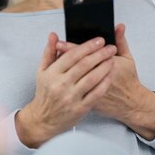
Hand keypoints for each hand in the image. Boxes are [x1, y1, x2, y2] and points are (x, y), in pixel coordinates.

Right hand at [15, 32, 116, 147]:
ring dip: (104, 67)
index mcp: (52, 73)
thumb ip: (49, 52)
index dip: (88, 46)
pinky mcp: (80, 108)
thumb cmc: (45, 92)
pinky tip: (110, 75)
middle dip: (100, 54)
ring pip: (92, 78)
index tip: (99, 40)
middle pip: (84, 65)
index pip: (72, 55)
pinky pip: (96, 94)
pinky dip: (104, 83)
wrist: (44, 119)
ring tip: (112, 59)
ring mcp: (71, 97)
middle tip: (110, 47)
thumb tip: (54, 35)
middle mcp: (61, 85)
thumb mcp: (42, 71)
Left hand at [55, 24, 154, 139]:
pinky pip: (74, 90)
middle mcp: (96, 78)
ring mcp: (90, 91)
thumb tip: (119, 26)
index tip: (59, 43)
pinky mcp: (88, 101)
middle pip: (74, 65)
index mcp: (107, 65)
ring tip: (56, 62)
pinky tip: (64, 78)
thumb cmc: (128, 80)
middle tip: (54, 48)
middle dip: (63, 56)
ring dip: (63, 69)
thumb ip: (121, 41)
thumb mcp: (127, 59)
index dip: (70, 48)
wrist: (130, 104)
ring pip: (72, 78)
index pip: (84, 54)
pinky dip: (68, 83)